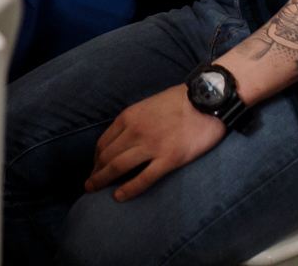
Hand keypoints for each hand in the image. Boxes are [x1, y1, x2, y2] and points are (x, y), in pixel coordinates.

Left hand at [84, 84, 225, 201]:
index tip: (94, 167)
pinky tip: (119, 197)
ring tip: (94, 191)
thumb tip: (125, 138)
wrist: (207, 100)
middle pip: (107, 156)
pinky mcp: (169, 158)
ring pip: (118, 167)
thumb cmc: (180, 101)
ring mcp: (152, 145)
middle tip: (89, 184)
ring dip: (102, 181)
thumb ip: (135, 120)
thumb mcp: (149, 104)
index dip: (96, 158)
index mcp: (130, 116)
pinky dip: (128, 189)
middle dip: (95, 172)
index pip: (104, 142)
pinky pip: (143, 178)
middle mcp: (136, 131)